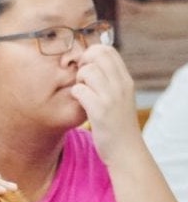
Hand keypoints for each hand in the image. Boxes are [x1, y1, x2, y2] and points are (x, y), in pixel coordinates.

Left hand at [72, 44, 137, 161]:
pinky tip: (80, 103)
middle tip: (81, 79)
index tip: (86, 68)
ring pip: (87, 71)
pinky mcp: (100, 111)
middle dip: (83, 63)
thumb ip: (111, 82)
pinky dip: (75, 95)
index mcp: (126, 80)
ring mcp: (111, 98)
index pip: (108, 50)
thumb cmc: (117, 125)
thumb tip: (93, 65)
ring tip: (82, 93)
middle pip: (98, 55)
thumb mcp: (120, 99)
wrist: (126, 151)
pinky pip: (79, 90)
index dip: (92, 53)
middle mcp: (121, 85)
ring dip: (78, 80)